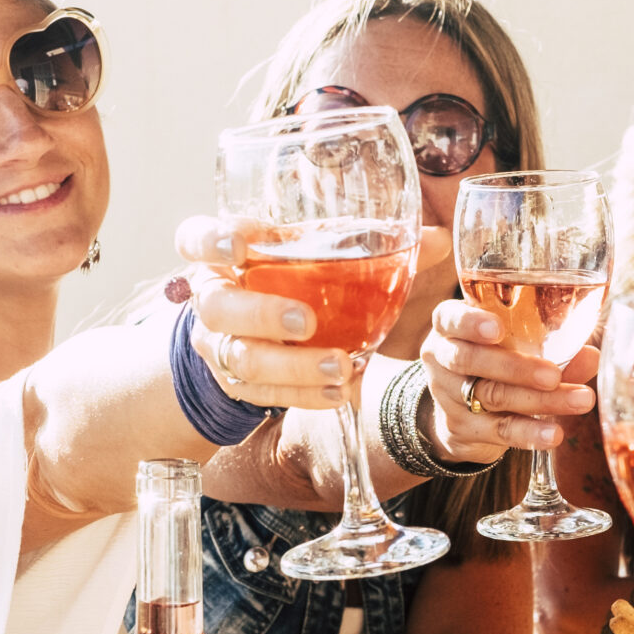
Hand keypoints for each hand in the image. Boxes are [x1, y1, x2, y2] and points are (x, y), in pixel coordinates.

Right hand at [176, 218, 455, 409]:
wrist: (251, 333)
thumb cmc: (290, 279)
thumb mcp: (315, 254)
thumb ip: (373, 245)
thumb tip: (439, 238)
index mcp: (222, 254)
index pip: (195, 238)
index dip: (208, 242)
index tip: (238, 246)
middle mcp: (211, 297)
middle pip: (218, 307)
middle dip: (262, 315)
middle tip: (306, 322)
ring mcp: (218, 345)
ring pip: (242, 360)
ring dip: (293, 368)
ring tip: (342, 368)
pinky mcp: (234, 383)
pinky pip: (262, 395)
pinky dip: (303, 395)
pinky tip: (339, 394)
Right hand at [418, 299, 598, 459]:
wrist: (461, 413)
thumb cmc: (493, 363)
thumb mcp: (514, 348)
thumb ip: (551, 348)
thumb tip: (591, 355)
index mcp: (450, 327)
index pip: (450, 318)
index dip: (470, 322)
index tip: (497, 328)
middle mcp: (442, 358)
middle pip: (471, 360)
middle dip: (515, 367)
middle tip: (554, 374)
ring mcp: (447, 395)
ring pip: (491, 396)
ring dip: (540, 400)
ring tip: (579, 401)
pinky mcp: (461, 428)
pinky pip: (498, 430)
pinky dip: (529, 432)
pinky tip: (554, 434)